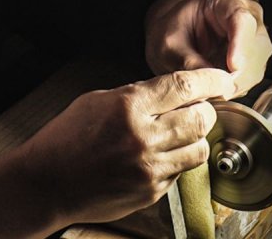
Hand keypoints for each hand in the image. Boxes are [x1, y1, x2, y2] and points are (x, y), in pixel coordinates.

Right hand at [0, 68, 234, 236]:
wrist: (47, 183)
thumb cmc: (67, 138)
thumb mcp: (99, 100)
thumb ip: (139, 95)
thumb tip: (174, 92)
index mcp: (129, 106)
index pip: (185, 86)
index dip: (212, 80)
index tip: (223, 79)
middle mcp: (143, 137)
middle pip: (202, 118)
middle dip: (207, 110)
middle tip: (200, 108)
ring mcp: (149, 168)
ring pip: (199, 149)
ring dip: (195, 138)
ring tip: (178, 134)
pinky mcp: (151, 192)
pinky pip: (180, 172)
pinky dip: (176, 161)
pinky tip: (156, 156)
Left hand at [144, 0, 271, 97]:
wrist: (175, 36)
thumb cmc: (172, 31)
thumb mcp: (169, 44)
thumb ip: (187, 61)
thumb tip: (209, 85)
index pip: (241, 19)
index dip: (240, 45)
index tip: (233, 67)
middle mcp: (247, 13)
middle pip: (256, 45)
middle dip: (238, 72)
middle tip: (214, 88)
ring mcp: (255, 35)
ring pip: (258, 64)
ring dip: (236, 83)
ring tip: (209, 87)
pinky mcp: (255, 56)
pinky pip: (253, 77)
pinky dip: (236, 87)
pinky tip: (217, 87)